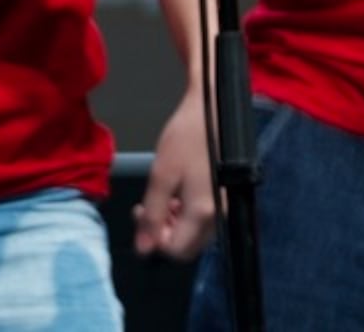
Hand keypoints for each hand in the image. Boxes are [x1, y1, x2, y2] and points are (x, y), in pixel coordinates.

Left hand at [136, 89, 216, 258]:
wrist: (212, 113)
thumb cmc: (186, 139)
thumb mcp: (161, 175)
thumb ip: (153, 214)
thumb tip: (144, 249)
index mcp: (202, 213)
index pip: (176, 250)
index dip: (153, 239)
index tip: (139, 214)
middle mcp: (218, 217)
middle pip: (187, 247)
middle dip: (161, 232)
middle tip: (145, 208)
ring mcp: (223, 209)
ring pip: (194, 235)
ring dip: (172, 223)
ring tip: (158, 198)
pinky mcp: (223, 199)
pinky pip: (202, 221)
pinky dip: (184, 214)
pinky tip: (174, 194)